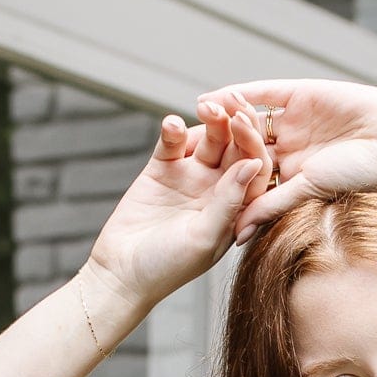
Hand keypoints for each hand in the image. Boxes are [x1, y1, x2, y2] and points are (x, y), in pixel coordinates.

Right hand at [85, 102, 277, 310]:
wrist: (123, 273)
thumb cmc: (169, 266)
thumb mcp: (204, 237)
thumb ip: (229, 201)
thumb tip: (253, 163)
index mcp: (238, 208)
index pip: (254, 170)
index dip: (253, 145)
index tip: (248, 125)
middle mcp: (219, 189)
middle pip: (235, 148)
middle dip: (236, 123)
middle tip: (233, 102)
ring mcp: (191, 177)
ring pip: (208, 139)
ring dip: (210, 121)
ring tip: (207, 107)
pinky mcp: (162, 169)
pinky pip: (172, 142)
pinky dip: (173, 130)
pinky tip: (172, 124)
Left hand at [193, 80, 376, 246]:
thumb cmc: (359, 174)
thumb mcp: (307, 192)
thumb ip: (269, 207)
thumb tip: (233, 236)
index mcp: (295, 177)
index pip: (253, 182)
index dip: (226, 186)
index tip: (194, 195)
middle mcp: (293, 149)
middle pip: (247, 149)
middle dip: (219, 150)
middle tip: (186, 151)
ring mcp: (295, 121)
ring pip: (251, 120)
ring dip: (224, 119)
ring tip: (195, 119)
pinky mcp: (300, 94)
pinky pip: (263, 94)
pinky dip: (240, 94)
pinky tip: (215, 96)